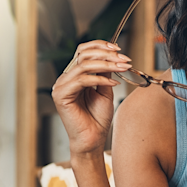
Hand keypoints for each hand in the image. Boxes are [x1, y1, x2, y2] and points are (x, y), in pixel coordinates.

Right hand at [51, 40, 132, 155]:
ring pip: (84, 65)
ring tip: (122, 68)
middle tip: (125, 60)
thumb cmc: (98, 118)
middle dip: (107, 54)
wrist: (93, 139)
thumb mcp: (105, 90)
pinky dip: (100, 79)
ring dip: (107, 64)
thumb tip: (113, 56)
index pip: (83, 51)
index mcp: (74, 75)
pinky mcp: (61, 95)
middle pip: (83, 54)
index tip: (119, 49)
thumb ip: (105, 73)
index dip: (100, 46)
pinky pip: (82, 80)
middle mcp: (65, 78)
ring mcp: (61, 86)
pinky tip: (113, 83)